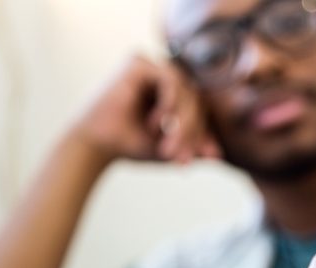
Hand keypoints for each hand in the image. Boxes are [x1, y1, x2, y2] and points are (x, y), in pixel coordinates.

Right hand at [72, 55, 220, 162]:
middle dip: (193, 132)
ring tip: (168, 146)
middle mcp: (162, 77)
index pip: (200, 109)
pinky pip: (170, 79)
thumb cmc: (130, 146)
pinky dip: (170, 102)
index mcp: (171, 94)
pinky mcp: (138, 62)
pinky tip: (159, 122)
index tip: (209, 157)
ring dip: (183, 122)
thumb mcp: (170, 149)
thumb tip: (218, 156)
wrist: (97, 146)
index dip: (205, 133)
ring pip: (187, 90)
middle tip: (181, 158)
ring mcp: (150, 66)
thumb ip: (193, 148)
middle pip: (195, 99)